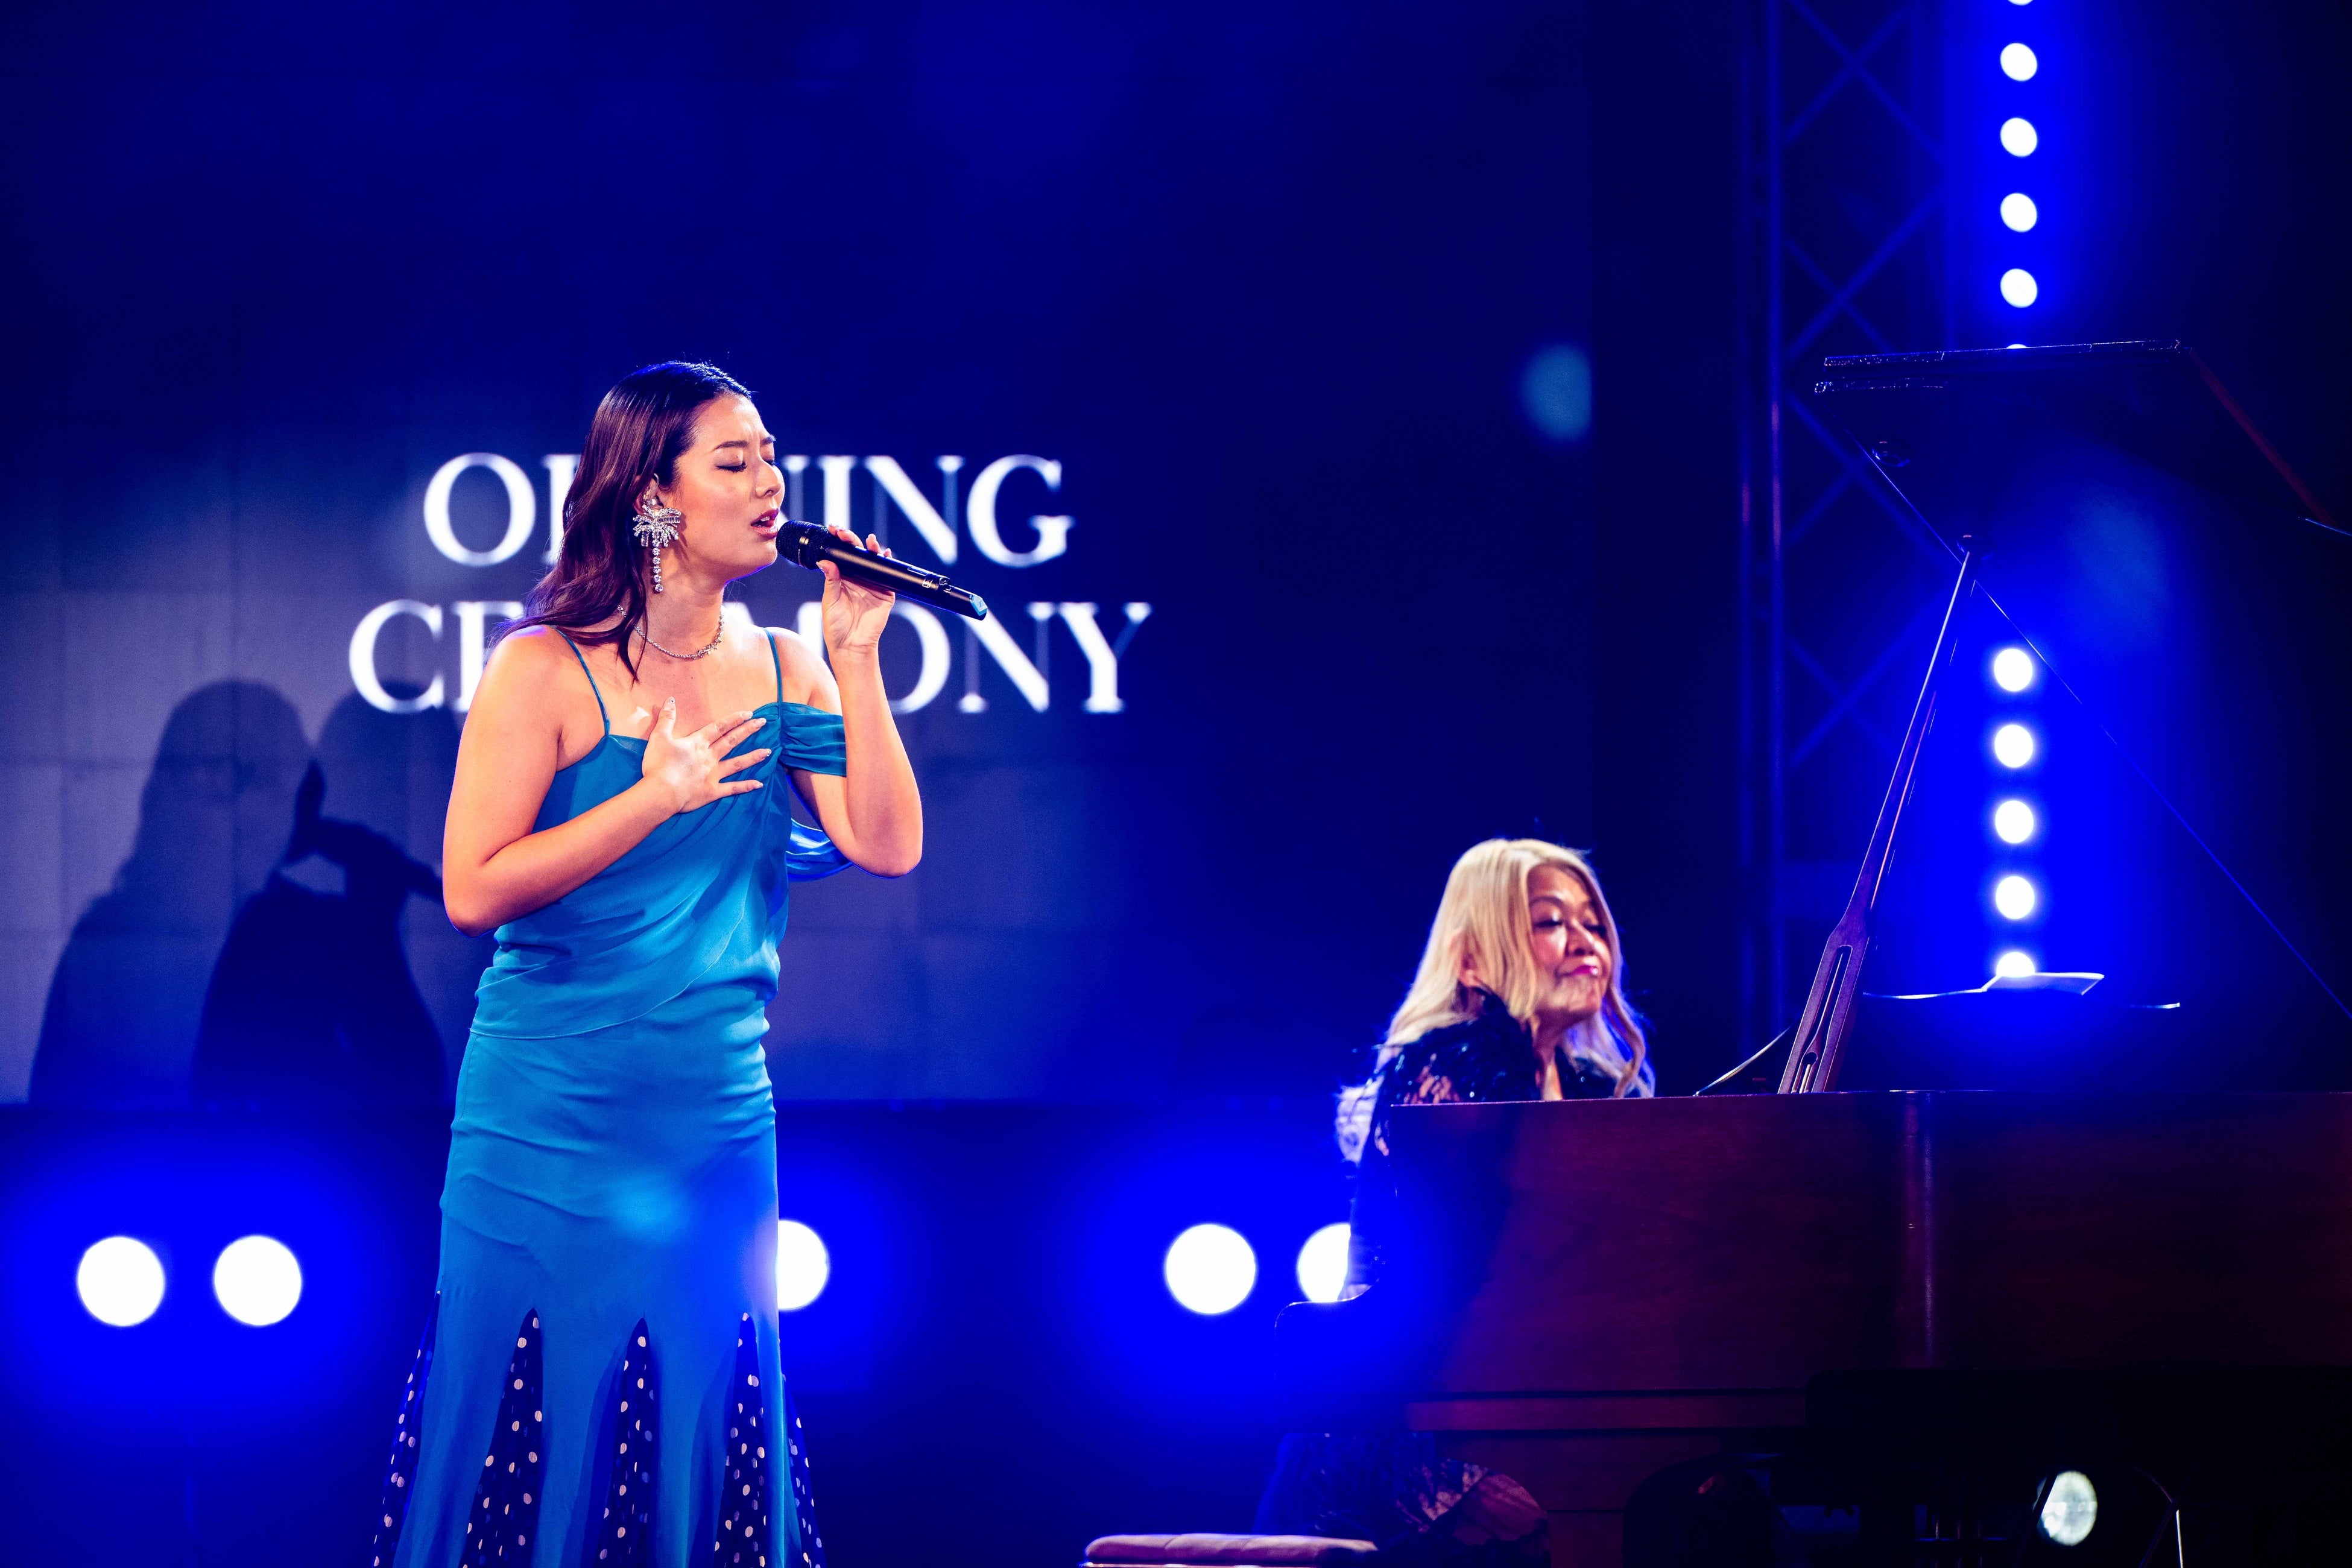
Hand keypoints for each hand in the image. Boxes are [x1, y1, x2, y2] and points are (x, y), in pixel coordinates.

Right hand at [640, 700, 769, 813]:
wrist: (660, 792)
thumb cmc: (658, 764)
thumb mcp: (659, 737)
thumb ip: (667, 718)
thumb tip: (671, 699)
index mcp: (697, 743)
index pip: (719, 727)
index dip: (734, 719)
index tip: (748, 713)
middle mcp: (709, 757)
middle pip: (731, 741)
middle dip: (748, 730)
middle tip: (763, 723)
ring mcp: (713, 775)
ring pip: (737, 763)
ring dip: (753, 757)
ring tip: (769, 751)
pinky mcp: (712, 791)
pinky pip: (732, 788)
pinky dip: (746, 786)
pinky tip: (759, 784)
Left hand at [818, 521, 896, 654]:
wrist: (850, 645)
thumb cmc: (836, 626)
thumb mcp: (830, 600)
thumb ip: (831, 580)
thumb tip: (826, 560)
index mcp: (842, 578)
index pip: (842, 555)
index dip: (839, 542)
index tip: (833, 530)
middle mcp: (858, 579)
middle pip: (858, 555)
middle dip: (852, 541)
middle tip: (844, 533)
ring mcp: (873, 585)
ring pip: (874, 562)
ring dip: (872, 549)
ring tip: (869, 541)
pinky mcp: (885, 594)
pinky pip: (889, 577)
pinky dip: (889, 564)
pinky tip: (886, 554)